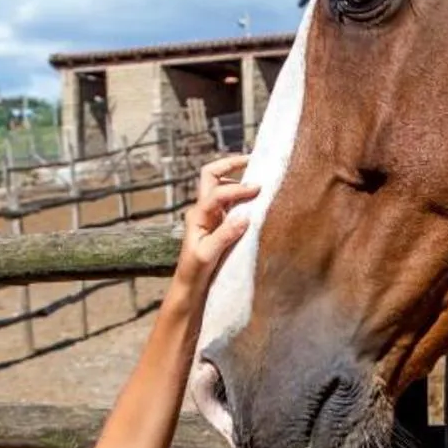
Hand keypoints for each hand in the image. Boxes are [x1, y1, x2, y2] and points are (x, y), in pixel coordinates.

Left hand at [173, 156, 257, 292]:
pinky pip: (228, 202)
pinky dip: (241, 195)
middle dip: (230, 165)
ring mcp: (209, 216)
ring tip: (257, 180)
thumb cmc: (195, 272)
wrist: (189, 287)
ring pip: (220, 186)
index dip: (238, 188)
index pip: (218, 192)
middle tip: (252, 160)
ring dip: (236, 178)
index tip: (258, 189)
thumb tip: (245, 216)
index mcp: (197, 215)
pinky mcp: (217, 224)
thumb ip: (225, 234)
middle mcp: (202, 210)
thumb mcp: (208, 255)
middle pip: (211, 175)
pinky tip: (255, 200)